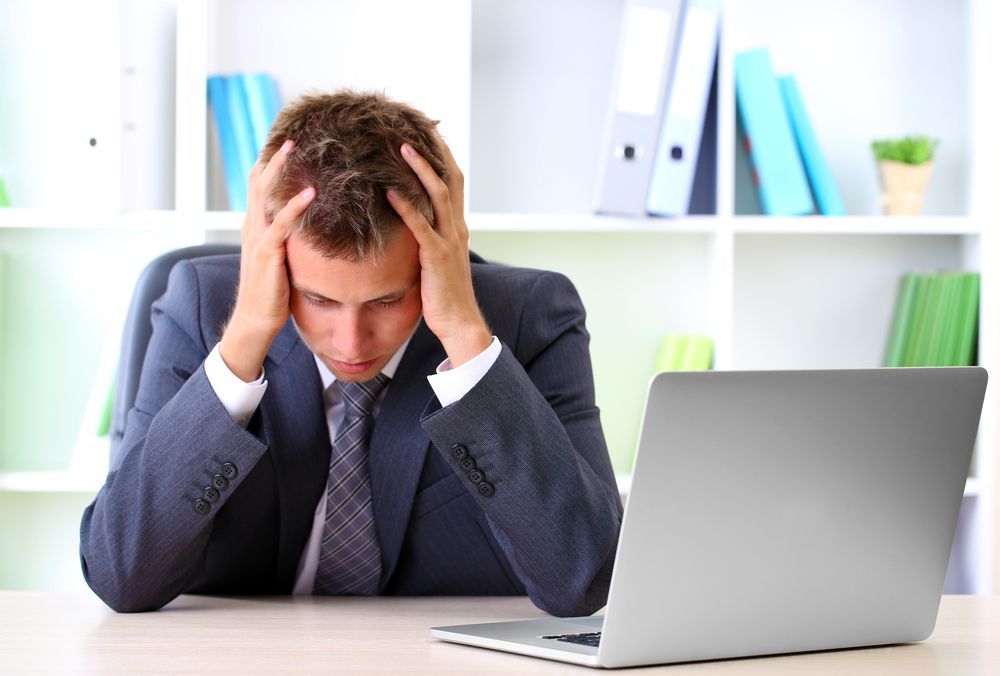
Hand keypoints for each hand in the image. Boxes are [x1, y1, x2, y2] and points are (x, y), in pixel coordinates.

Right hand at [220, 139, 314, 380]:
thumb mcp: (282, 257)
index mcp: (256, 225)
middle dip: (274, 155)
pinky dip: (296, 206)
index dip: (270, 162)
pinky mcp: (268, 254)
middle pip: (259, 180)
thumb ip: (290, 237)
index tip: (288, 140)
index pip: (260, 185)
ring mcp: (258, 238)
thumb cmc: (273, 292)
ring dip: (281, 168)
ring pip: (266, 194)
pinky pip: (282, 224)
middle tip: (290, 131)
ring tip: (295, 147)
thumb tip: (311, 222)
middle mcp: (253, 226)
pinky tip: (312, 192)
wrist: (256, 321)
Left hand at [386, 142, 490, 366]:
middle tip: (416, 127)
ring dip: (419, 169)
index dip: (443, 157)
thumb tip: (411, 225)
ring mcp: (449, 240)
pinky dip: (405, 206)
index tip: (428, 135)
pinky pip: (420, 226)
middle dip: (434, 151)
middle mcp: (457, 228)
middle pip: (450, 179)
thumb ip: (430, 239)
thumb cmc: (444, 295)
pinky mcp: (436, 256)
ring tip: (401, 148)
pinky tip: (389, 192)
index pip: (454, 182)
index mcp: (458, 227)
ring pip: (437, 194)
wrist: (459, 322)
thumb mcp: (438, 260)